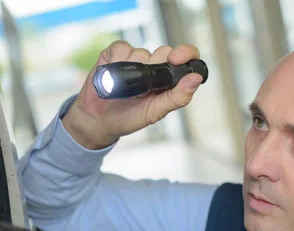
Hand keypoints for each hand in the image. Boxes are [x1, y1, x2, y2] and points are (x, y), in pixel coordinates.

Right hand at [62, 41, 202, 149]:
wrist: (98, 119)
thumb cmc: (129, 117)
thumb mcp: (155, 112)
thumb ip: (178, 97)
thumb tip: (196, 79)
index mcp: (169, 80)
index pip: (187, 58)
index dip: (185, 53)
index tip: (174, 60)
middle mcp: (155, 67)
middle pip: (164, 52)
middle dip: (154, 67)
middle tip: (142, 88)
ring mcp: (136, 59)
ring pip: (142, 52)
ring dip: (132, 69)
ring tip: (124, 87)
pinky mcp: (116, 54)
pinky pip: (122, 48)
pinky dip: (116, 60)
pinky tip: (112, 74)